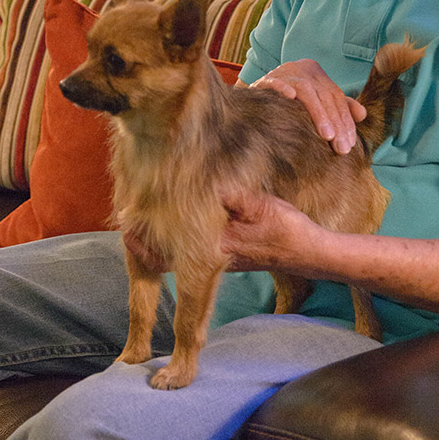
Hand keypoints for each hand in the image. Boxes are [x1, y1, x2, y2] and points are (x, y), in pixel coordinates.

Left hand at [121, 196, 320, 276]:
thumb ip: (234, 197)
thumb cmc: (289, 231)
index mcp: (217, 246)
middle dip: (147, 239)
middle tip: (127, 217)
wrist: (312, 255)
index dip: (143, 244)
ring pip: (182, 251)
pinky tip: (181, 217)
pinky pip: (197, 247)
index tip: (126, 225)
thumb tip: (208, 184)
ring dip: (163, 237)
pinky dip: (182, 236)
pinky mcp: (232, 252)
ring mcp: (223, 256)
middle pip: (169, 255)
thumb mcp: (263, 206)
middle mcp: (215, 255)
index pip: (168, 254)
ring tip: (144, 214)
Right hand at [250, 59, 365, 153]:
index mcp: (316, 75)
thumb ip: (340, 107)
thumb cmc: (293, 101)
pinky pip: (273, 81)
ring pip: (306, 91)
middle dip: (336, 123)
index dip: (345, 120)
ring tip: (328, 136)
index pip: (336, 98)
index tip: (350, 143)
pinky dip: (281, 88)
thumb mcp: (318, 101)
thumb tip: (363, 114)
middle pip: (325, 96)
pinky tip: (290, 97)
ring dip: (318, 113)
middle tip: (342, 147)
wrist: (258, 91)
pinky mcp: (264, 80)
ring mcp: (283, 73)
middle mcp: (302, 70)